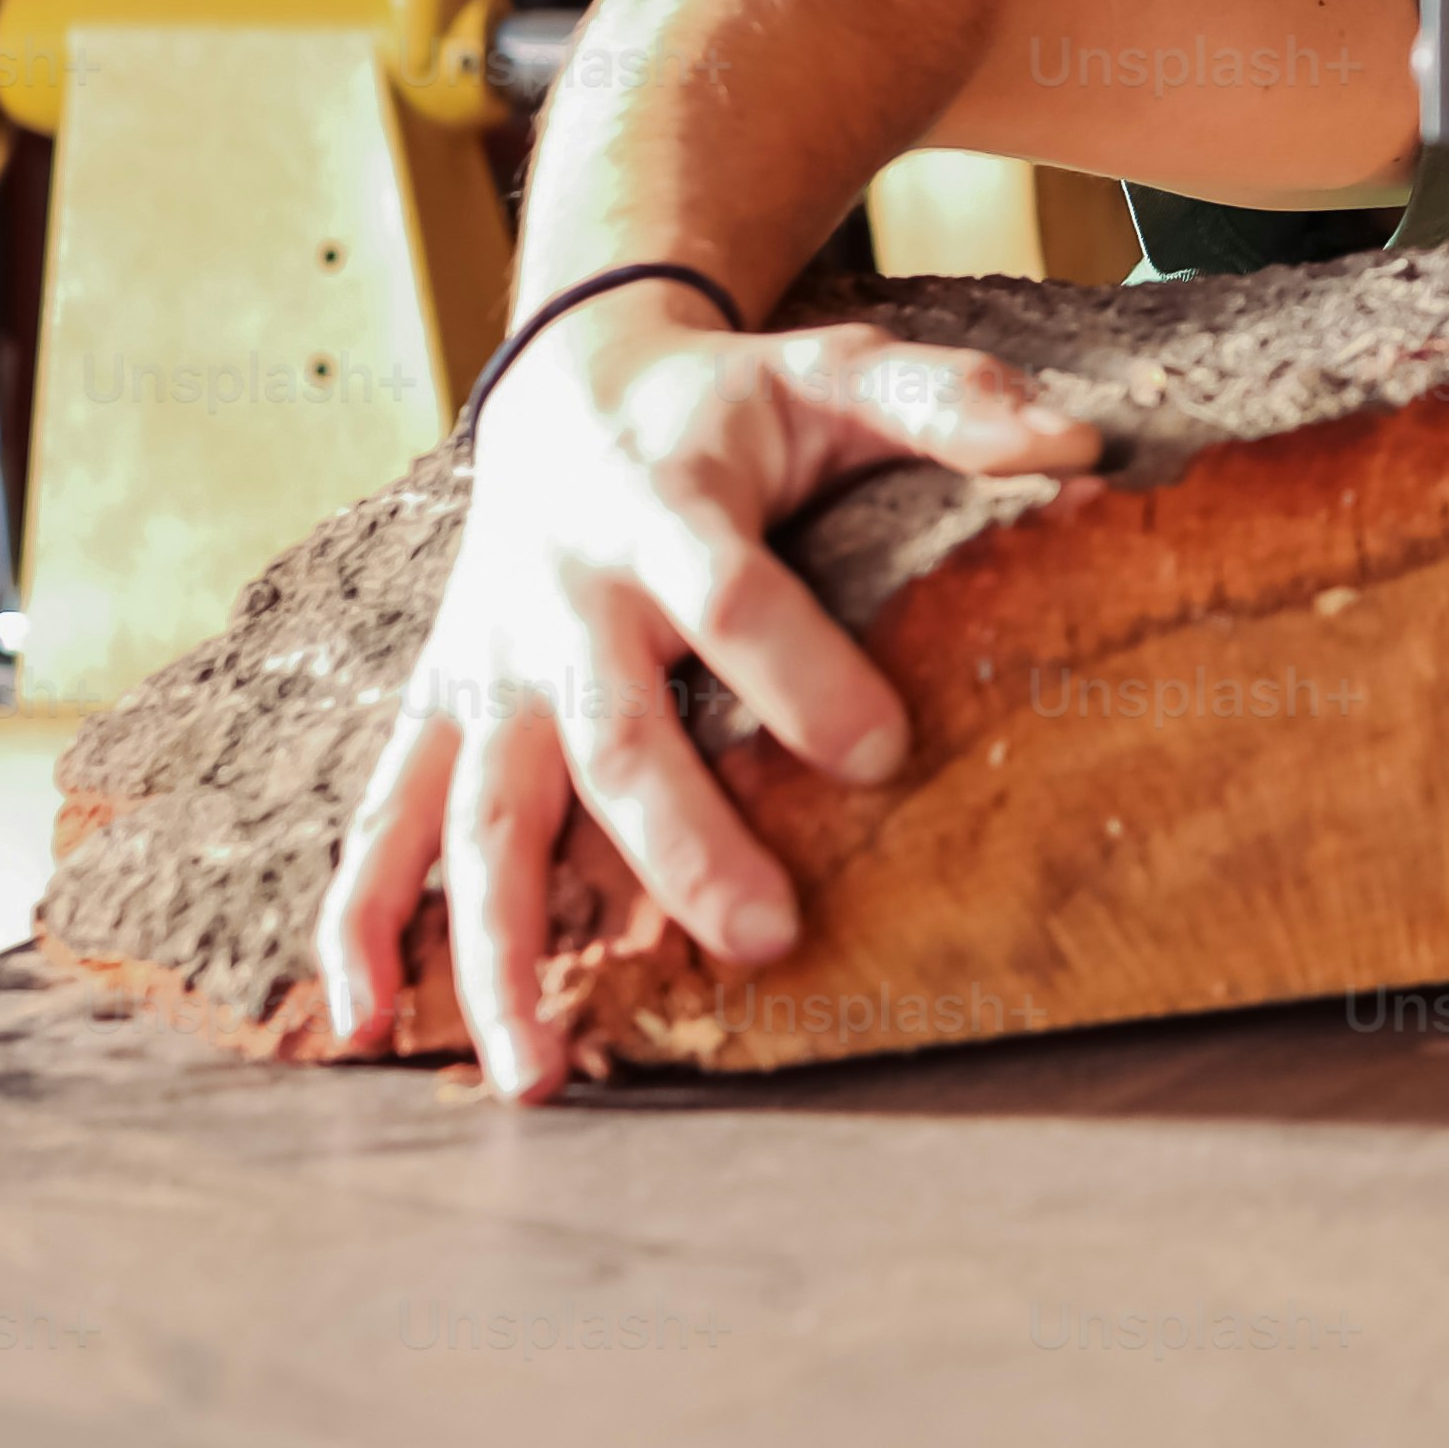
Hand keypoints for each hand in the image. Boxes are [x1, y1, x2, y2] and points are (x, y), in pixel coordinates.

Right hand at [314, 295, 1098, 1102]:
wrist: (566, 388)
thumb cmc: (730, 402)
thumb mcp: (838, 371)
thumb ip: (955, 405)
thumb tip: (1088, 445)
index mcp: (668, 507)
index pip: (731, 594)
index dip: (800, 672)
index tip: (886, 752)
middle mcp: (566, 599)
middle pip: (614, 734)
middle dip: (683, 844)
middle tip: (772, 939)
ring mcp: (491, 668)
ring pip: (480, 815)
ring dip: (498, 948)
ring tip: (541, 1076)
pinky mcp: (441, 711)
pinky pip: (384, 821)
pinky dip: (360, 924)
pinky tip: (368, 1027)